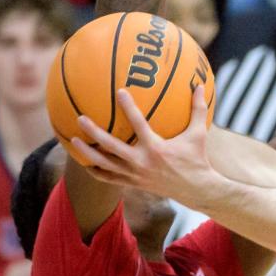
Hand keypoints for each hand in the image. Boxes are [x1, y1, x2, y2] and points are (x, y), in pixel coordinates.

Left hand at [72, 87, 217, 208]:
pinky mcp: (133, 183)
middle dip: (94, 132)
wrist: (196, 190)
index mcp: (156, 148)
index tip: (119, 91)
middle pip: (112, 146)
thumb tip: (201, 86)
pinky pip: (110, 178)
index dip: (129, 107)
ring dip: (88, 152)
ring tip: (74, 140)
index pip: (139, 124)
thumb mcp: (199, 134)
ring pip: (106, 164)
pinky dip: (97, 171)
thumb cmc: (197, 159)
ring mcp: (135, 174)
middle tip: (80, 118)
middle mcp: (142, 162)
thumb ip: (198, 110)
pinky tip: (85, 162)